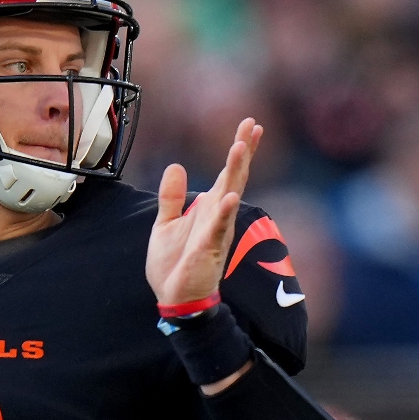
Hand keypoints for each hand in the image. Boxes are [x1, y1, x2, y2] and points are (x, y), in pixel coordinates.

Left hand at [146, 118, 262, 305]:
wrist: (173, 295)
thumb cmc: (174, 262)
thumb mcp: (166, 222)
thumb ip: (172, 196)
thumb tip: (176, 166)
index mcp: (209, 208)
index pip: (227, 173)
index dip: (238, 149)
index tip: (249, 124)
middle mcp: (219, 215)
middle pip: (235, 177)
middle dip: (243, 151)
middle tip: (253, 125)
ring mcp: (216, 230)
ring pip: (230, 195)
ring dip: (235, 171)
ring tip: (241, 146)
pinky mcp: (209, 247)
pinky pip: (218, 227)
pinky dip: (225, 211)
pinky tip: (231, 195)